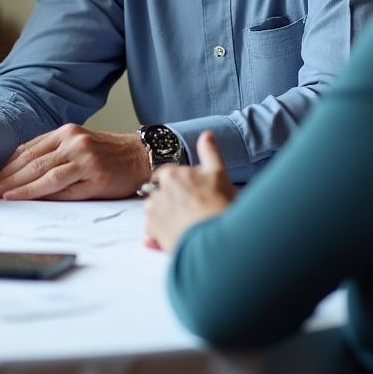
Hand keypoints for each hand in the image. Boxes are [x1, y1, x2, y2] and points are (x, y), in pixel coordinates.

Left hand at [0, 125, 149, 200]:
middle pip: (34, 162)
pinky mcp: (97, 178)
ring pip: (47, 175)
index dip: (9, 164)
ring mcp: (86, 159)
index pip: (29, 149)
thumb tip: (21, 170)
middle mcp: (74, 142)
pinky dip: (47, 195)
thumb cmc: (106, 153)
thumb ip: (53, 153)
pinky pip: (67, 189)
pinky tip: (33, 199)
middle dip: (10, 177)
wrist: (140, 156)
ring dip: (23, 187)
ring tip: (6, 195)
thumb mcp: (78, 144)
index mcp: (66, 132)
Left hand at [143, 131, 235, 249]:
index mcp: (169, 173)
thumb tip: (206, 134)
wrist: (219, 240)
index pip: (168, 176)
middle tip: (193, 213)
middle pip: (161, 194)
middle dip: (172, 203)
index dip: (182, 186)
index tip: (194, 195)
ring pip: (156, 213)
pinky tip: (178, 236)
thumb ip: (209, 151)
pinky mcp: (153, 232)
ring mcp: (153, 212)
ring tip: (187, 226)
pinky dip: (160, 235)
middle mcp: (156, 191)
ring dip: (166, 218)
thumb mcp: (218, 173)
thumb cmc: (220, 205)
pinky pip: (152, 233)